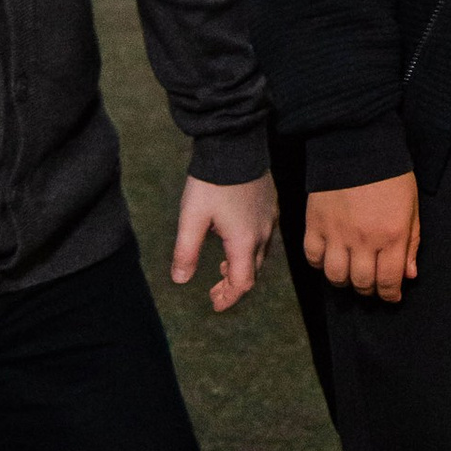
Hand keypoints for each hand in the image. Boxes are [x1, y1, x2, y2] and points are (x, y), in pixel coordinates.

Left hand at [173, 172, 276, 310]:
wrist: (236, 145)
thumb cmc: (211, 183)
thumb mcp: (192, 218)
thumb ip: (186, 251)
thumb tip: (180, 280)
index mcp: (243, 241)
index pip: (242, 282)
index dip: (229, 298)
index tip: (215, 305)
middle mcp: (262, 234)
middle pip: (252, 271)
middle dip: (233, 286)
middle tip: (214, 292)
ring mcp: (269, 219)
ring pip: (259, 255)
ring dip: (241, 267)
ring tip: (220, 268)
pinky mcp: (270, 206)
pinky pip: (263, 237)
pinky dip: (248, 249)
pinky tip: (233, 240)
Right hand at [305, 176, 421, 299]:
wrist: (357, 145)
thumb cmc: (390, 176)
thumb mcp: (412, 207)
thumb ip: (411, 243)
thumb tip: (409, 275)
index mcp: (391, 235)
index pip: (388, 281)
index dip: (390, 295)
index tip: (391, 296)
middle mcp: (363, 240)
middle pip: (362, 283)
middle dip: (369, 290)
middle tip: (371, 285)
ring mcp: (337, 233)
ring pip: (336, 276)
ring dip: (344, 282)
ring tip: (350, 275)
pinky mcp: (315, 224)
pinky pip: (313, 257)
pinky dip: (320, 264)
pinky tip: (329, 258)